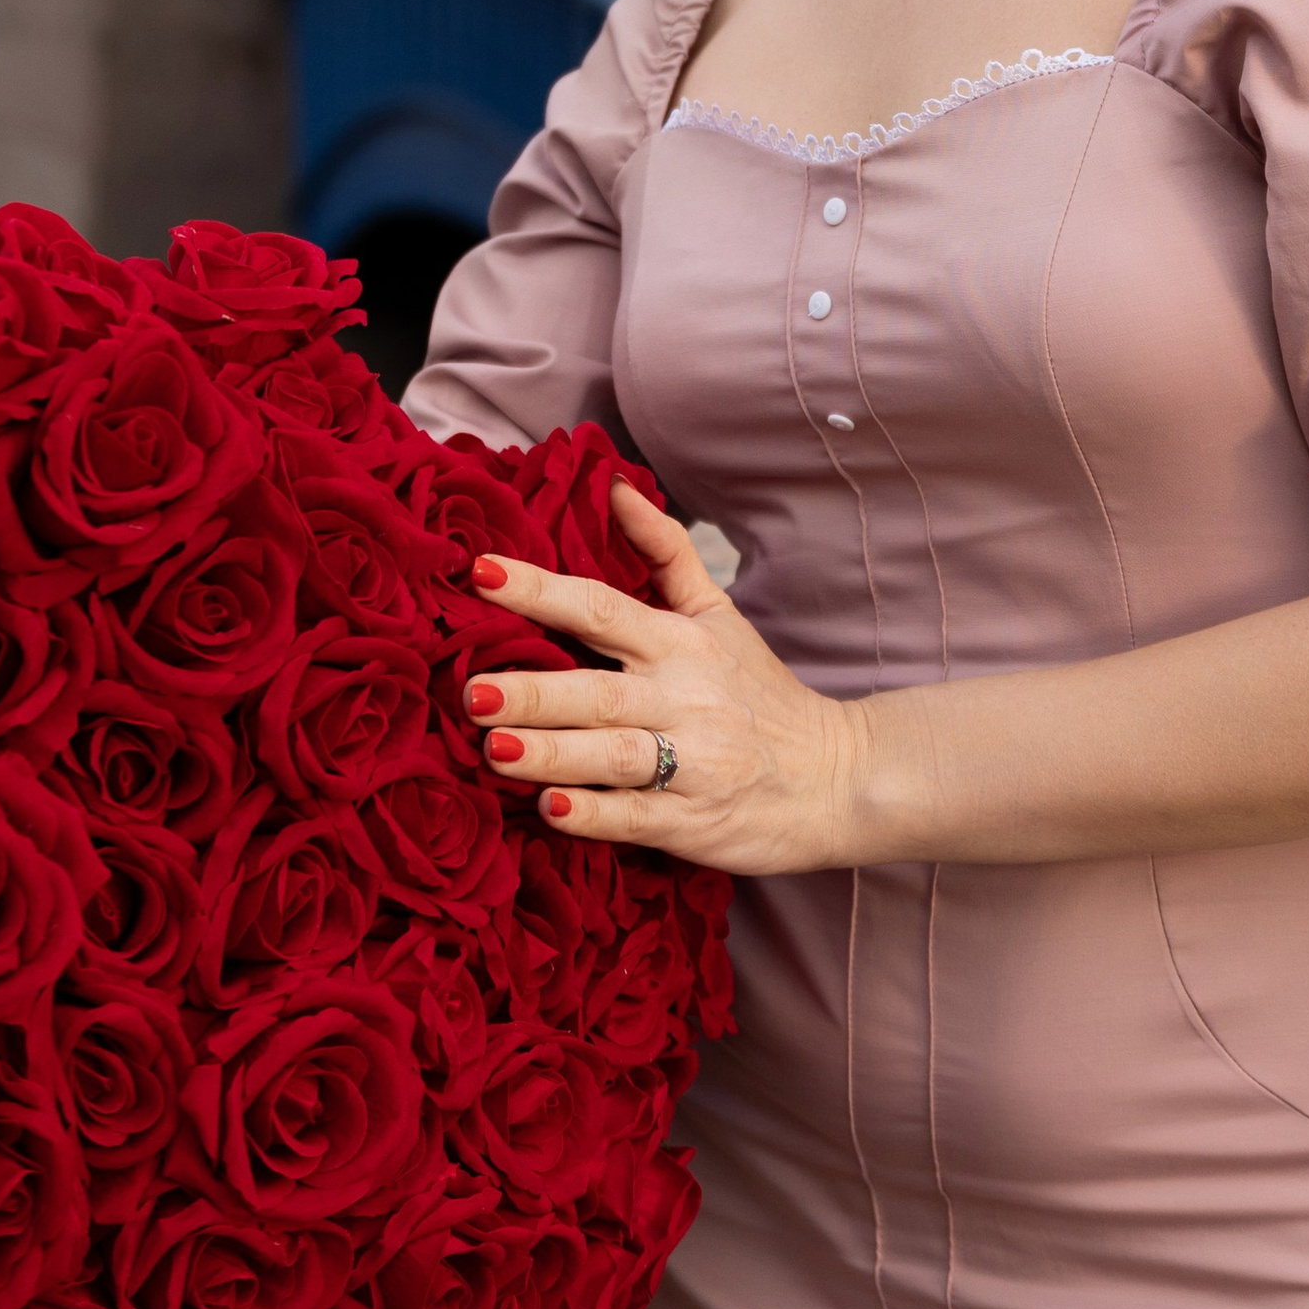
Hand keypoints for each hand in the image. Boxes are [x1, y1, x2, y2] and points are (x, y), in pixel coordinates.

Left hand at [462, 485, 865, 874]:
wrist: (837, 777)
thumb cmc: (761, 694)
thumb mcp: (719, 614)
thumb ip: (663, 552)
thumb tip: (614, 485)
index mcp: (680, 642)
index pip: (600, 606)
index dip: (539, 589)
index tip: (479, 573)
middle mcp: (683, 698)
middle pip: (598, 690)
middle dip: (534, 691)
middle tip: (471, 691)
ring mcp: (692, 763)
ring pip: (613, 755)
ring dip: (553, 753)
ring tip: (493, 749)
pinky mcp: (694, 822)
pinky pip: (637, 817)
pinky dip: (595, 814)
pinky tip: (551, 809)